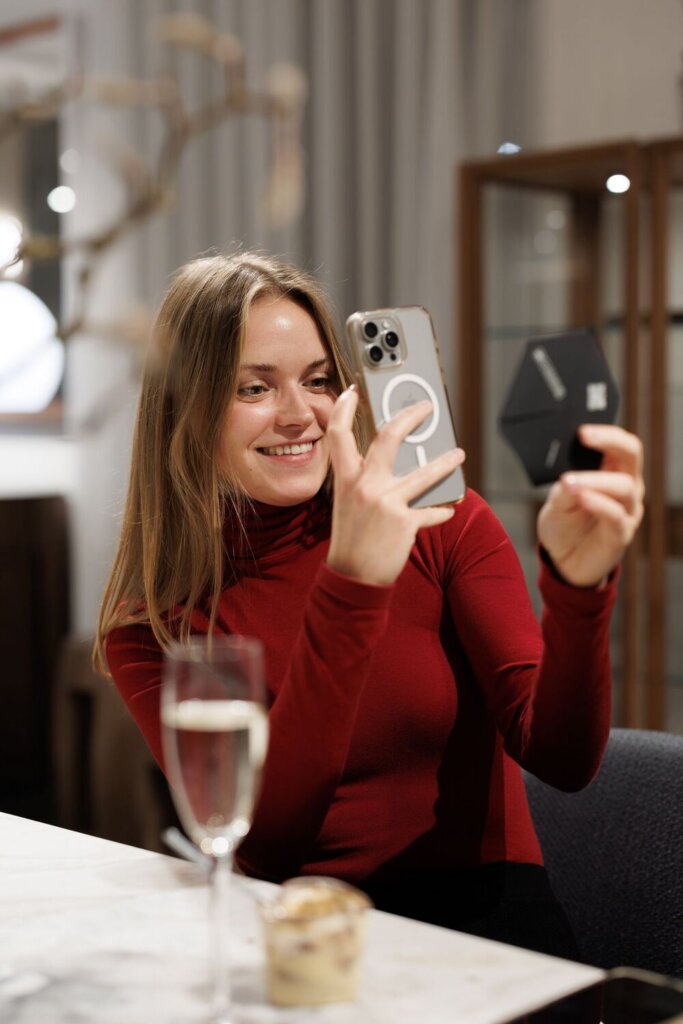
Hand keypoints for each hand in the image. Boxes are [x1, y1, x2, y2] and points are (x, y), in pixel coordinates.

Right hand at [326, 387, 464, 585]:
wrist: (352, 577)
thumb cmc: (351, 541)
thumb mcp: (348, 505)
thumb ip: (365, 483)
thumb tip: (396, 467)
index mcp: (346, 479)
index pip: (338, 435)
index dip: (342, 409)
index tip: (351, 393)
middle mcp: (364, 486)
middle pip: (389, 437)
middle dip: (411, 417)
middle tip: (427, 408)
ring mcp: (385, 502)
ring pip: (425, 473)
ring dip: (446, 462)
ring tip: (458, 455)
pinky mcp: (404, 522)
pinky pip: (431, 511)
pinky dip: (441, 511)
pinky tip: (448, 509)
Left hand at [537, 424, 643, 586]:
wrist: (563, 560)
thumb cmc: (564, 524)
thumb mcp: (557, 499)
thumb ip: (565, 485)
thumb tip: (568, 474)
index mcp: (612, 472)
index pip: (621, 444)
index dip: (606, 433)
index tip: (582, 430)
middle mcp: (626, 487)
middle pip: (632, 454)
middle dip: (609, 441)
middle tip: (584, 437)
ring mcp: (627, 510)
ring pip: (624, 486)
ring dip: (595, 480)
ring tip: (569, 481)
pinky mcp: (621, 534)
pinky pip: (616, 516)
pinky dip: (598, 504)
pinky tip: (581, 498)